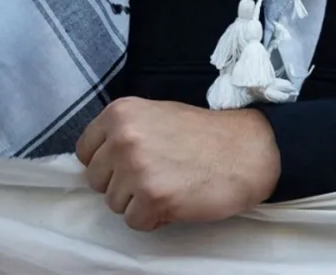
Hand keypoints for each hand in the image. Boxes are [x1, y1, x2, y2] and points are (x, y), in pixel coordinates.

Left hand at [77, 98, 280, 229]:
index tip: (132, 163)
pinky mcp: (152, 197)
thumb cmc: (206, 136)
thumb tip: (99, 160)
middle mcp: (123, 137)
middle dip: (123, 184)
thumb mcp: (158, 116)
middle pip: (97, 180)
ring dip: (140, 202)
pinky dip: (154, 218)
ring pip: (114, 203)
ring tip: (171, 184)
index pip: (85, 151)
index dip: (107, 163)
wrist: (250, 150)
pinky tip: (178, 199)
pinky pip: (134, 222)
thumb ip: (126, 133)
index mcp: (121, 113)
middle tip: (158, 173)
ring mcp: (136, 168)